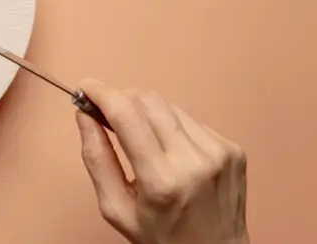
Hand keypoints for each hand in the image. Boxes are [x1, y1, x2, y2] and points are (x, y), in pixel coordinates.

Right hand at [75, 79, 247, 243]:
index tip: (85, 87)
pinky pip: (191, 121)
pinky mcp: (232, 148)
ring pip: (169, 107)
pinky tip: (171, 152)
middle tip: (107, 114)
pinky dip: (172, 128)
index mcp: (161, 181)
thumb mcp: (117, 210)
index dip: (101, 93)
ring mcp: (218, 152)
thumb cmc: (163, 238)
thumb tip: (84, 117)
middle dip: (121, 99)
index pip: (126, 116)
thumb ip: (97, 160)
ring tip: (142, 141)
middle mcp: (194, 161)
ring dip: (147, 114)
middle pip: (148, 101)